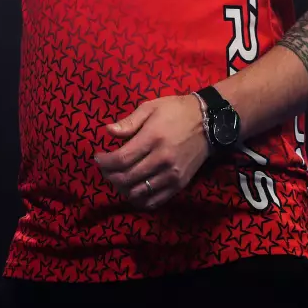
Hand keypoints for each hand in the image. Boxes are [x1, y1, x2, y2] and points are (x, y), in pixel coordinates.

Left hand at [94, 94, 210, 210]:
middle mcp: (162, 160)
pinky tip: (133, 190)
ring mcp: (172, 175)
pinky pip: (156, 200)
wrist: (209, 122)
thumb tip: (108, 131)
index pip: (122, 159)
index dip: (105, 162)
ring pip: (139, 191)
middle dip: (110, 175)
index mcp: (152, 138)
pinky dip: (140, 199)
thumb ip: (129, 122)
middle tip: (104, 168)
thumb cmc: (176, 111)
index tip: (97, 158)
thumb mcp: (150, 107)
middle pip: (127, 177)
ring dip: (122, 188)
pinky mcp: (180, 184)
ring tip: (117, 178)